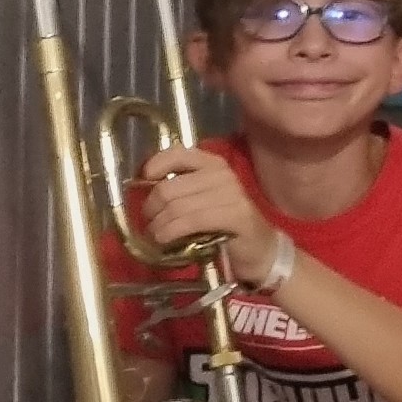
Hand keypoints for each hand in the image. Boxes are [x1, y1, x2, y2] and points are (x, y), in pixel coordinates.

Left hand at [139, 143, 272, 282]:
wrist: (259, 248)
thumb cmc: (224, 224)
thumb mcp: (202, 199)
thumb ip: (180, 189)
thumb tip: (144, 188)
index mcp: (213, 163)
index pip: (178, 154)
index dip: (155, 165)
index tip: (142, 182)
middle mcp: (222, 173)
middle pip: (169, 187)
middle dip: (152, 208)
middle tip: (149, 223)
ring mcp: (231, 193)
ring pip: (178, 207)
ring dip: (159, 225)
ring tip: (155, 236)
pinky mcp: (236, 215)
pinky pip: (192, 221)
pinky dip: (172, 232)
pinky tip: (165, 240)